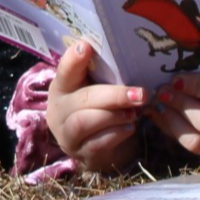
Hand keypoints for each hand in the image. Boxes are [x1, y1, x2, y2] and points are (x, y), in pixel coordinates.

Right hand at [42, 38, 144, 174]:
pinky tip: (130, 128)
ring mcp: (66, 133)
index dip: (73, 60)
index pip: (64, 70)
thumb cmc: (98, 108)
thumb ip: (104, 75)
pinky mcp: (80, 152)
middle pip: (83, 98)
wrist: (97, 146)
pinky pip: (96, 143)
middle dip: (114, 95)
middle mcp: (58, 109)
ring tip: (135, 113)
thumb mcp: (98, 88)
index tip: (86, 46)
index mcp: (62, 86)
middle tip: (141, 94)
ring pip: (84, 121)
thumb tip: (129, 54)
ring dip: (113, 116)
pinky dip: (116, 134)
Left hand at [148, 74, 199, 161]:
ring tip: (159, 105)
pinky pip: (195, 149)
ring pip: (197, 142)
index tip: (176, 77)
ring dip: (172, 122)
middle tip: (163, 90)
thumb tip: (178, 76)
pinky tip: (164, 118)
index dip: (196, 86)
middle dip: (180, 105)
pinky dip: (175, 133)